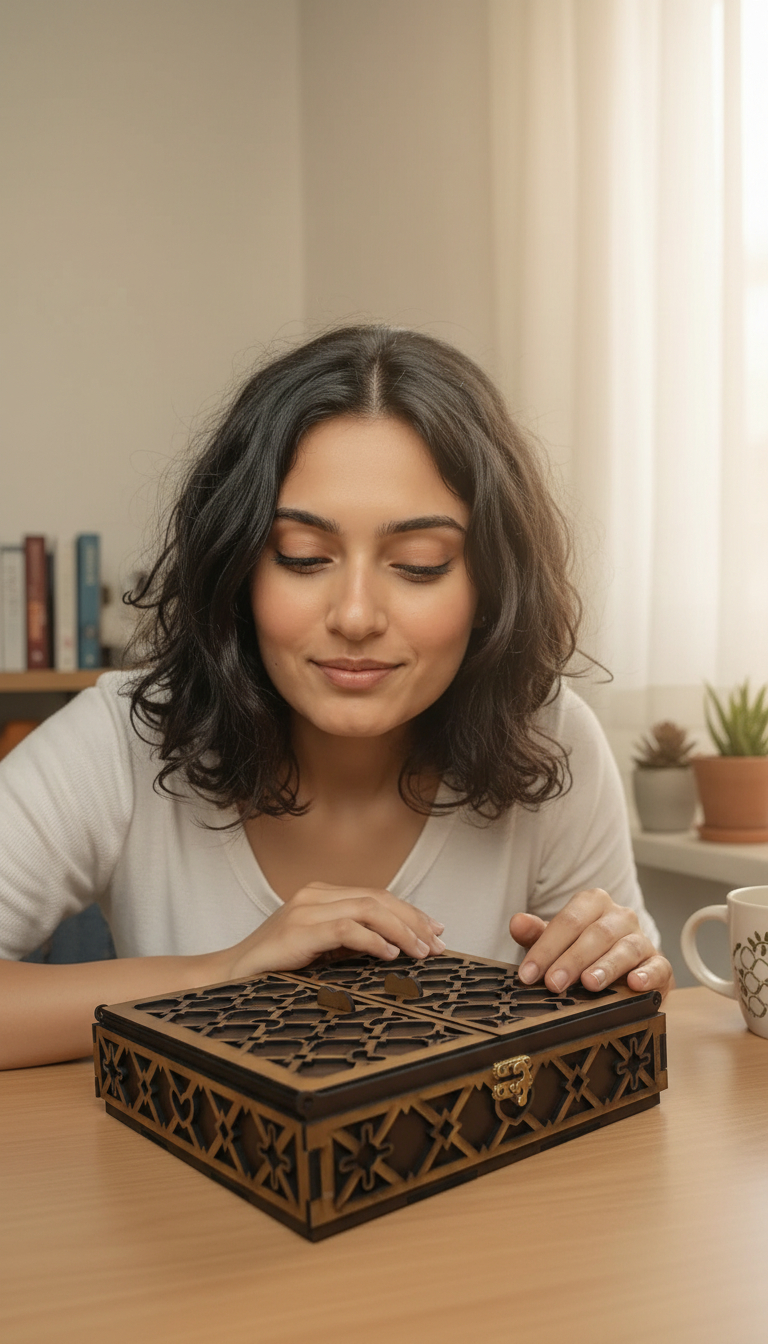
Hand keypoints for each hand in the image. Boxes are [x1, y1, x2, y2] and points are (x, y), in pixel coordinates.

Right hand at [210, 882, 445, 980]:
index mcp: (321, 895)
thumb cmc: (274, 969)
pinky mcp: (298, 930)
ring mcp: (305, 910)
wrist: (225, 978)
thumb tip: (397, 947)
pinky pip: (345, 929)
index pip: (377, 896)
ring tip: (421, 953)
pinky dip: (372, 940)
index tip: (437, 932)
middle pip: (378, 898)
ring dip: (401, 930)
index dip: (411, 912)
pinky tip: (389, 955)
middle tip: (439, 946)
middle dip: (414, 921)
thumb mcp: (319, 951)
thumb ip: (350, 942)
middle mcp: (314, 895)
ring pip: (367, 908)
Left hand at [509, 888, 672, 998]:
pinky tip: (635, 984)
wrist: (619, 969)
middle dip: (572, 960)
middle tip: (554, 983)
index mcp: (593, 903)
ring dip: (607, 966)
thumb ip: (536, 933)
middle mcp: (620, 916)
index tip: (528, 974)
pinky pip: (658, 966)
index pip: (568, 921)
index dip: (546, 948)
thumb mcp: (555, 942)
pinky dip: (648, 975)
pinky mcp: (659, 964)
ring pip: (626, 948)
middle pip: (596, 934)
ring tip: (589, 984)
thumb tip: (517, 922)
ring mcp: (642, 939)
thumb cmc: (581, 952)